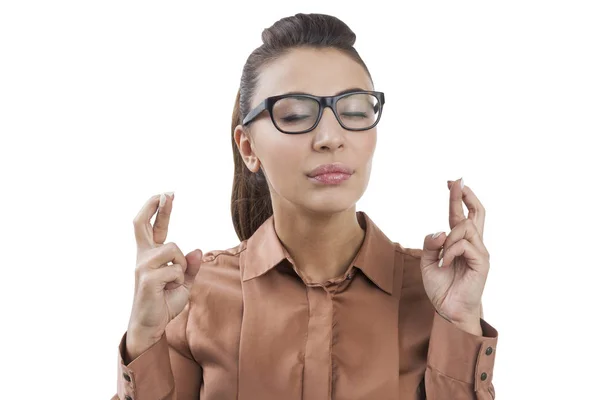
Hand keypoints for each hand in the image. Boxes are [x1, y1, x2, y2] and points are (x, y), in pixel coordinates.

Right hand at [127, 192, 203, 346]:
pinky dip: (179, 280)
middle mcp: (143, 257)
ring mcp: (143, 266)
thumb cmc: (164, 303)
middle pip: (142, 224)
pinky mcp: (147, 277)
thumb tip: (197, 250)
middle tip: (167, 193)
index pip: (153, 227)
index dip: (159, 210)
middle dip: (155, 206)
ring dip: (182, 266)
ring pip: (175, 250)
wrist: (151, 325)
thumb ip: (190, 267)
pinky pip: (176, 269)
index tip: (166, 194)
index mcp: (150, 256)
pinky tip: (168, 290)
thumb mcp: (183, 283)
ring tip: (172, 283)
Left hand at [420, 178, 489, 327]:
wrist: (448, 309)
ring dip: (448, 237)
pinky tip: (444, 263)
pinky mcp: (482, 262)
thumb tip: (439, 231)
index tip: (451, 182)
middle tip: (457, 182)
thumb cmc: (441, 286)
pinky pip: (464, 245)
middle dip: (466, 196)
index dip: (457, 197)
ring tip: (441, 256)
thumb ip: (429, 244)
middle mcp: (473, 244)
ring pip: (464, 228)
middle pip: (476, 213)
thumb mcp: (427, 261)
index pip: (460, 214)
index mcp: (459, 242)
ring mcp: (479, 252)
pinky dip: (450, 252)